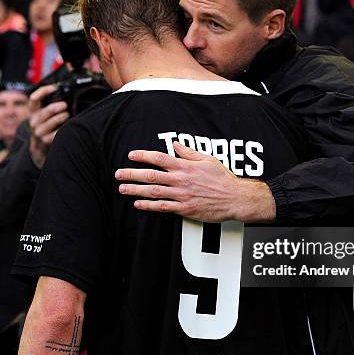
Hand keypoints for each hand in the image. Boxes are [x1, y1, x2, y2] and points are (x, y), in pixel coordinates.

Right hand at [28, 85, 69, 168]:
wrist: (39, 149)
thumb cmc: (45, 128)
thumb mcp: (42, 116)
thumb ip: (49, 106)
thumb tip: (64, 94)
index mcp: (32, 112)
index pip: (33, 98)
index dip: (43, 91)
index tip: (54, 88)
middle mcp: (33, 121)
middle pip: (47, 110)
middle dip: (58, 106)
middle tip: (65, 105)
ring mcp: (39, 131)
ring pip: (53, 121)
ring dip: (63, 116)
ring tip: (67, 115)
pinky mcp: (45, 141)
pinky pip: (57, 132)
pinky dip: (64, 128)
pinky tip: (67, 127)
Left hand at [114, 141, 275, 221]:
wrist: (235, 198)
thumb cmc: (223, 178)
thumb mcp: (208, 159)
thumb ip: (189, 153)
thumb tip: (176, 145)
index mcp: (185, 166)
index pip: (159, 158)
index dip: (143, 156)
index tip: (131, 155)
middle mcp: (180, 180)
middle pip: (151, 176)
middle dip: (132, 174)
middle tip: (119, 174)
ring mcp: (181, 195)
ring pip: (153, 192)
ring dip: (135, 190)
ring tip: (123, 189)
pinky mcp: (184, 209)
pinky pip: (163, 207)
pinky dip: (149, 206)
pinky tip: (139, 204)